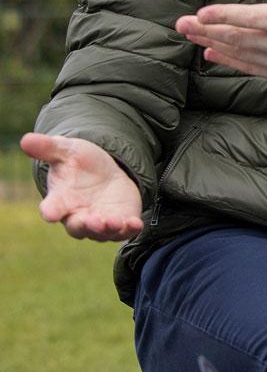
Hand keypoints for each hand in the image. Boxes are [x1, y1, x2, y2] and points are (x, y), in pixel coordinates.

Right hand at [19, 133, 142, 240]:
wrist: (103, 172)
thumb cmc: (78, 163)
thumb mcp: (66, 150)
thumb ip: (48, 148)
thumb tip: (26, 139)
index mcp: (60, 200)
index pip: (51, 208)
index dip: (51, 210)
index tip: (50, 213)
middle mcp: (78, 215)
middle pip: (77, 227)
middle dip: (84, 225)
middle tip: (91, 220)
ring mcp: (100, 221)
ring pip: (101, 232)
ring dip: (107, 229)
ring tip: (113, 222)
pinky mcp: (120, 222)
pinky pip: (124, 231)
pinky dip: (129, 229)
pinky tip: (136, 224)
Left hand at [176, 0, 266, 84]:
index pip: (248, 18)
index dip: (222, 16)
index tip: (200, 13)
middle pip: (235, 37)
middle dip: (205, 30)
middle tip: (181, 24)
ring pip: (239, 53)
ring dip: (212, 44)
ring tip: (190, 36)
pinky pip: (250, 68)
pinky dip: (229, 61)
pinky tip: (212, 53)